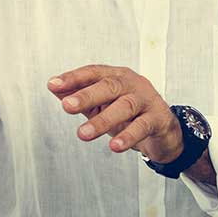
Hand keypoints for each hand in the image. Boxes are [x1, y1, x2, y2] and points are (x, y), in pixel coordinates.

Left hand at [47, 65, 183, 162]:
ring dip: (103, 120)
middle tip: (67, 106)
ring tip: (83, 133)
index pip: (94, 72)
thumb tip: (54, 87)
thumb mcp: (103, 103)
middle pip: (110, 86)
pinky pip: (142, 126)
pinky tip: (115, 146)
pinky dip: (128, 136)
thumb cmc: (130, 114)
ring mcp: (146, 100)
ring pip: (125, 106)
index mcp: (116, 76)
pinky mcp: (158, 119)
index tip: (53, 84)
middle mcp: (132, 84)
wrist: (164, 131)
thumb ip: (80, 95)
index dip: (74, 78)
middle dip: (87, 95)